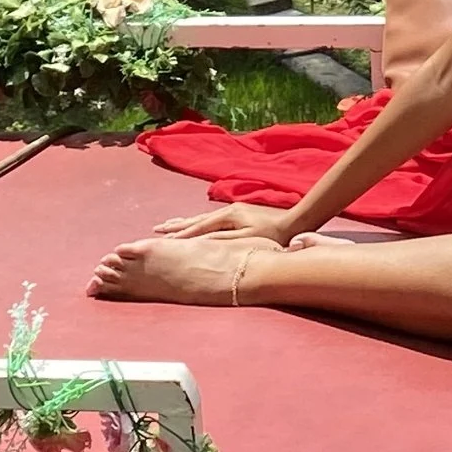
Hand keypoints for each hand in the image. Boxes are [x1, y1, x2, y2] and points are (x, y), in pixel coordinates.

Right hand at [151, 201, 303, 245]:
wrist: (294, 222)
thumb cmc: (272, 235)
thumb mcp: (246, 241)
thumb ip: (222, 240)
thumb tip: (200, 241)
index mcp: (228, 216)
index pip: (197, 228)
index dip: (179, 236)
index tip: (160, 241)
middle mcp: (227, 210)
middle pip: (196, 219)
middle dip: (176, 226)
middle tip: (156, 229)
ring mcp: (233, 210)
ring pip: (202, 218)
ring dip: (185, 223)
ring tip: (169, 225)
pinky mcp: (239, 214)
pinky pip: (211, 219)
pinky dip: (198, 223)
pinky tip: (194, 225)